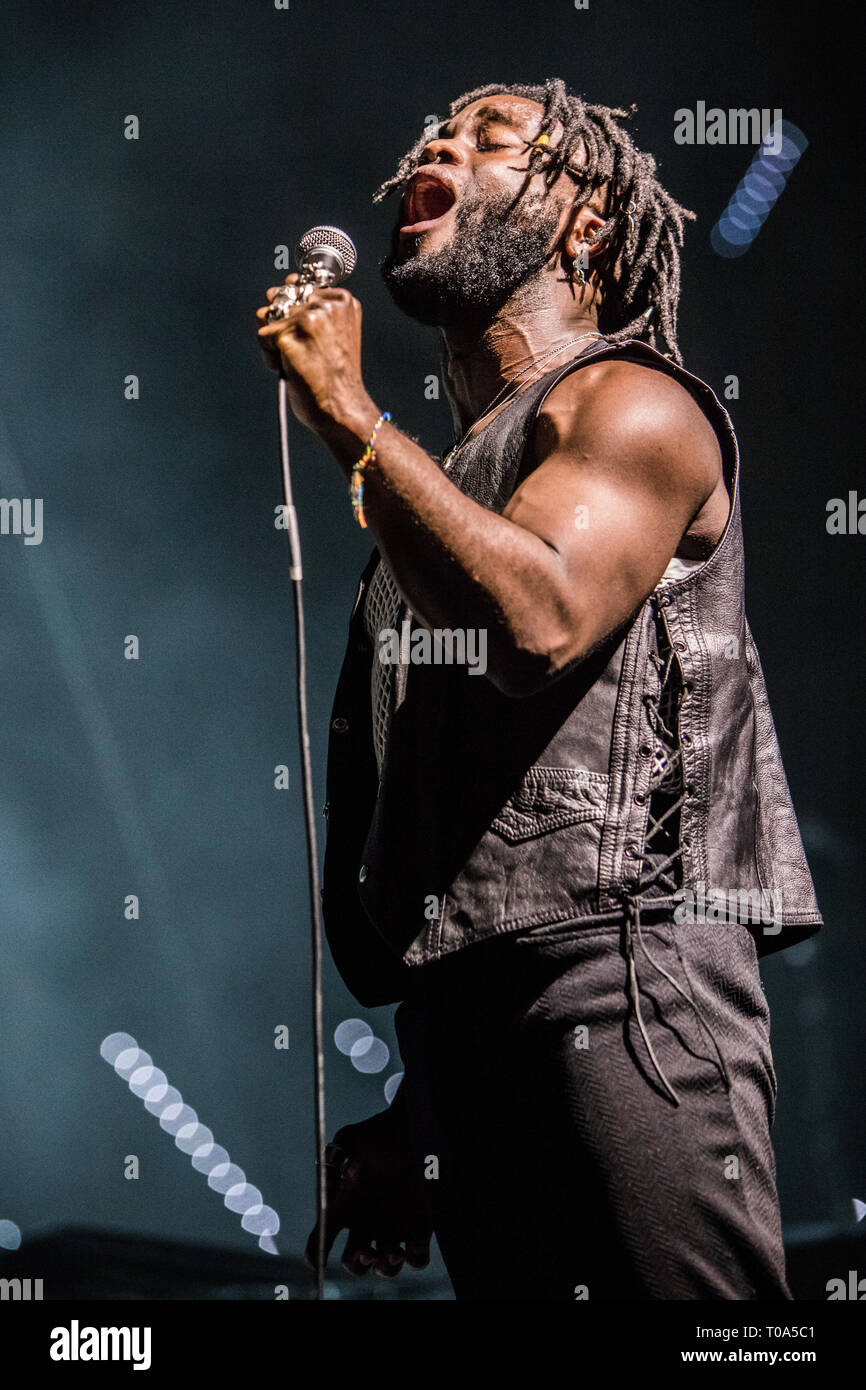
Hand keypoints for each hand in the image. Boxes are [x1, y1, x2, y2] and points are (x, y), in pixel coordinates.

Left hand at [256, 274, 377, 445]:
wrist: (341, 407)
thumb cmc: (335, 376)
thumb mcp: (333, 331)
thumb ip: (311, 308)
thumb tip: (276, 290)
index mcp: (342, 299)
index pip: (299, 287)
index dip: (297, 315)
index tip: (313, 339)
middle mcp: (327, 303)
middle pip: (282, 300)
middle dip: (284, 326)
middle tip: (306, 352)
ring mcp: (308, 318)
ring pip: (270, 316)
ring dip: (276, 341)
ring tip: (297, 360)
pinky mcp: (289, 334)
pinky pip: (263, 336)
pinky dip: (271, 356)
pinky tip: (290, 368)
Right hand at [305, 1097, 432, 1277]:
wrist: (412, 1123)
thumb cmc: (379, 1131)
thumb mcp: (348, 1140)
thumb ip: (332, 1163)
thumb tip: (326, 1196)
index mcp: (346, 1206)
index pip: (324, 1237)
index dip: (316, 1252)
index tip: (318, 1258)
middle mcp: (368, 1221)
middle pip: (355, 1262)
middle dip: (356, 1265)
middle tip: (364, 1253)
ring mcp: (394, 1226)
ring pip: (385, 1267)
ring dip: (384, 1269)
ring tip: (390, 1253)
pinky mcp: (420, 1226)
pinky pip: (417, 1259)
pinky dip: (413, 1261)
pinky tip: (408, 1248)